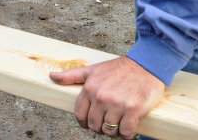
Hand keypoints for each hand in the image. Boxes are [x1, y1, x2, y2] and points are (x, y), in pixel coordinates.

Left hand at [49, 56, 164, 137]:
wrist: (146, 64)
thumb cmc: (118, 68)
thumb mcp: (93, 69)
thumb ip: (71, 75)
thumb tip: (51, 76)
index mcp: (90, 88)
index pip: (80, 115)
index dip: (85, 121)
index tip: (92, 120)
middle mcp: (102, 97)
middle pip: (94, 126)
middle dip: (99, 127)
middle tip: (107, 120)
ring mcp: (117, 104)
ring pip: (108, 131)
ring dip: (113, 131)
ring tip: (118, 122)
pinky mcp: (133, 110)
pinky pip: (125, 132)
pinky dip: (126, 134)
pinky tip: (128, 125)